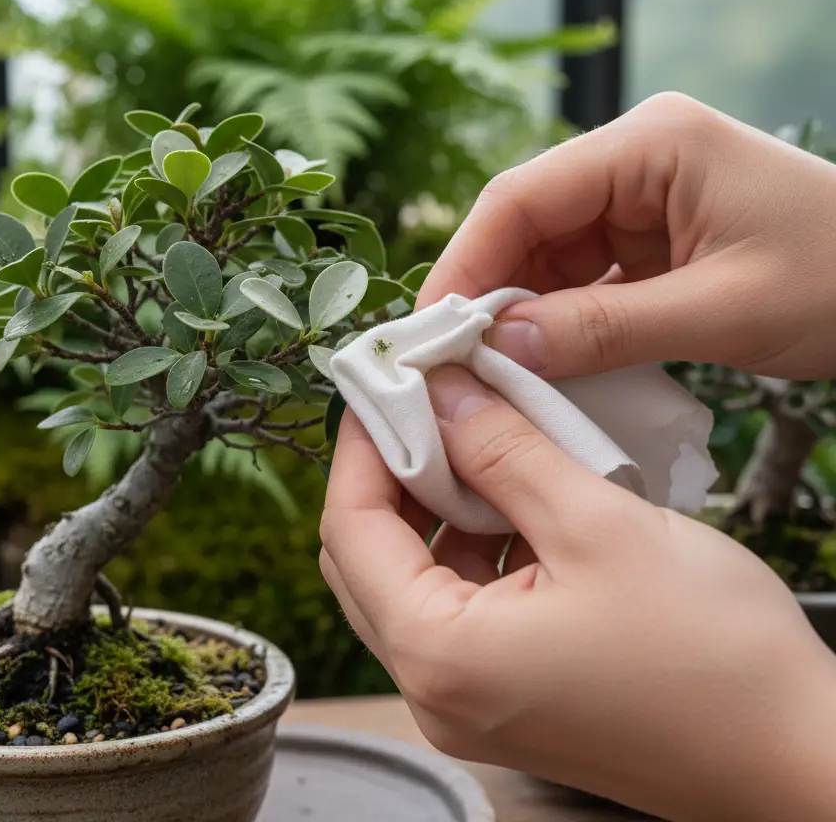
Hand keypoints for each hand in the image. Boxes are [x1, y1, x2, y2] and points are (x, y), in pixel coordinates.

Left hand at [319, 366, 835, 821]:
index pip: (351, 526)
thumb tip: (444, 393)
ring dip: (436, 501)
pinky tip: (513, 491)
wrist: (799, 761)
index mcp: (440, 655)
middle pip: (368, 554)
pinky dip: (473, 540)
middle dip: (393, 468)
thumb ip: (504, 451)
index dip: (362, 442)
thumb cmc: (714, 658)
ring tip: (474, 434)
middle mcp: (437, 691)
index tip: (383, 380)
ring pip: (414, 575)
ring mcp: (471, 701)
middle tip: (426, 400)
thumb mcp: (597, 524)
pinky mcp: (509, 695)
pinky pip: (461, 602)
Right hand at [418, 92, 835, 379]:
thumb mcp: (723, 311)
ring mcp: (643, 199)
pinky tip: (546, 364)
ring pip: (550, 255)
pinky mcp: (653, 238)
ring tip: (495, 374)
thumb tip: (502, 346)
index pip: (523, 195)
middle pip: (527, 223)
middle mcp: (635, 160)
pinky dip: (562, 322)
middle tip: (455, 363)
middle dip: (490, 292)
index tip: (433, 330)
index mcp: (652, 143)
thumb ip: (605, 328)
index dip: (467, 262)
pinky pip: (585, 279)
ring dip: (524, 313)